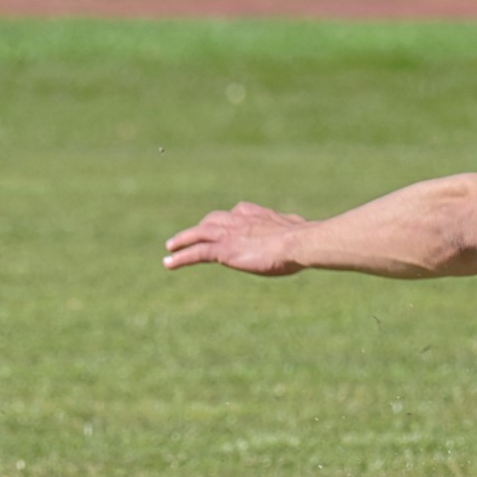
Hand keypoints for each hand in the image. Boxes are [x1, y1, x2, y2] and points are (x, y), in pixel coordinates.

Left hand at [163, 202, 308, 274]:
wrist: (299, 242)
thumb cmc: (305, 238)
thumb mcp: (299, 230)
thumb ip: (295, 229)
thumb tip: (307, 232)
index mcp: (258, 214)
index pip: (238, 212)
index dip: (230, 219)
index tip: (225, 224)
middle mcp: (239, 219)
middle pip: (213, 220)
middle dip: (201, 227)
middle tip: (192, 235)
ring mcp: (229, 234)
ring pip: (198, 234)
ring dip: (182, 240)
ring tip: (170, 247)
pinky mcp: (223, 250)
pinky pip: (196, 253)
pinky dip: (180, 257)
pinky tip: (169, 263)